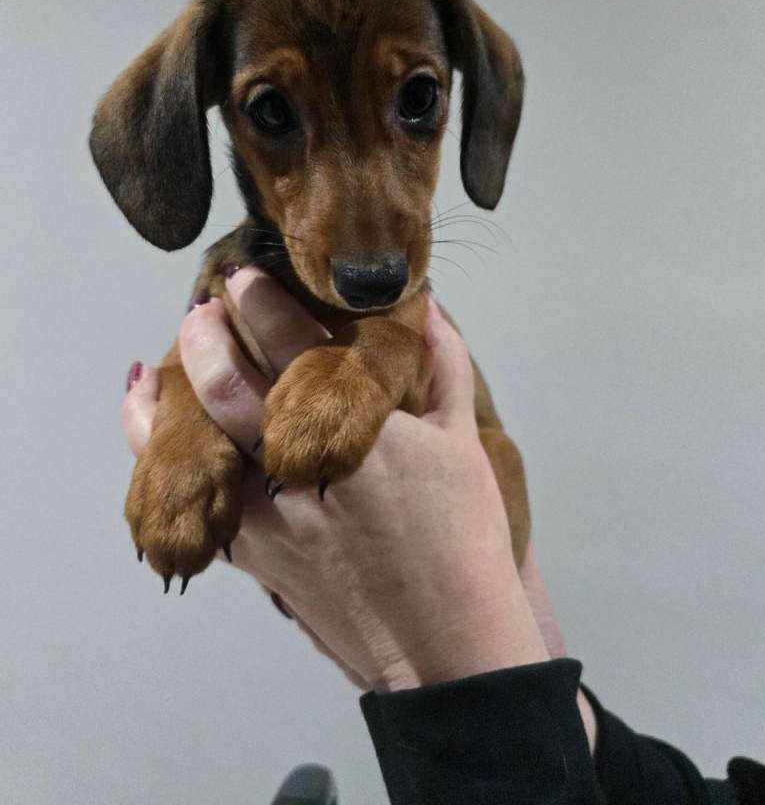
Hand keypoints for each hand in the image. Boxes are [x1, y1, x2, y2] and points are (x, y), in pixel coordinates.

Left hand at [122, 267, 594, 744]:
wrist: (442, 644)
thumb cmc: (461, 538)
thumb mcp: (463, 444)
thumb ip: (442, 366)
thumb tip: (424, 307)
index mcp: (353, 427)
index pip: (289, 342)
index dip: (258, 297)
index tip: (243, 272)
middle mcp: (296, 465)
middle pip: (224, 384)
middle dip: (203, 333)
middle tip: (200, 305)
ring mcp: (264, 516)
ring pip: (187, 446)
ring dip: (161, 401)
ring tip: (149, 370)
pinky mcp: (251, 557)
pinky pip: (192, 500)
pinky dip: (164, 467)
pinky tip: (157, 446)